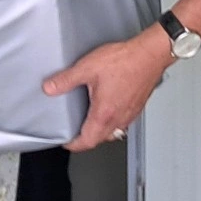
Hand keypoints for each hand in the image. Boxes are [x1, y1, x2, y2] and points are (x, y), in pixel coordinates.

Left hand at [44, 29, 172, 151]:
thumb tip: (50, 88)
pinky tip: (107, 108)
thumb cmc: (124, 61)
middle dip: (85, 140)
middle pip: (99, 140)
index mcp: (104, 113)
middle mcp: (119, 118)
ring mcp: (130, 114)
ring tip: (89, 122)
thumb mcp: (87, 67)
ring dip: (99, 131)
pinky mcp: (137, 107)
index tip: (66, 142)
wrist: (150, 54)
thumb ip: (66, 79)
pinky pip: (122, 123)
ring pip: (113, 133)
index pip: (87, 141)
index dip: (74, 145)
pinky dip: (112, 122)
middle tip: (75, 133)